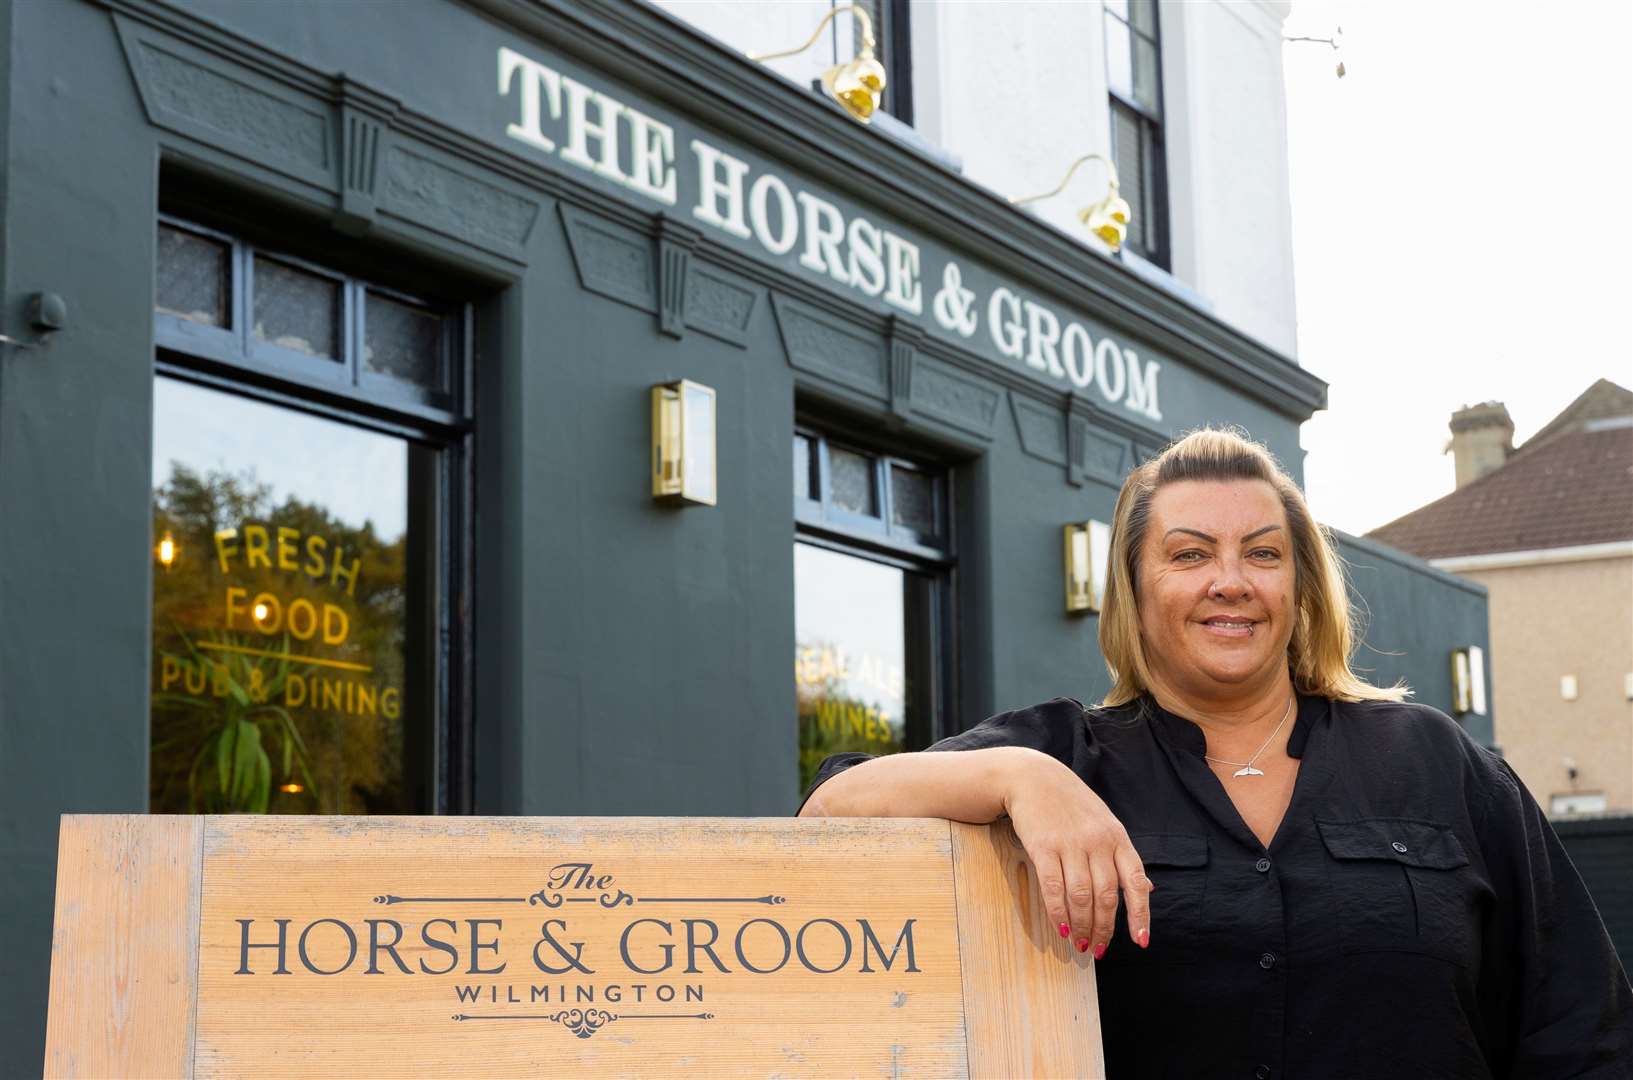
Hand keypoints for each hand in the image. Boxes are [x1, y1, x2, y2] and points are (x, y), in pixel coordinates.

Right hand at [1001, 750, 1149, 958]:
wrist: (1033, 777)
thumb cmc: (1072, 804)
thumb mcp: (1105, 824)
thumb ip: (1123, 857)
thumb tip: (1147, 889)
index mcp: (1118, 837)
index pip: (1135, 882)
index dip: (1140, 915)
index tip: (1141, 942)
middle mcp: (1098, 842)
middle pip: (1107, 896)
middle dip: (1104, 929)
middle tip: (1098, 950)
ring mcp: (1071, 844)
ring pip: (1082, 897)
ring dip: (1082, 926)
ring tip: (1079, 944)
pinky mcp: (1044, 847)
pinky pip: (1054, 888)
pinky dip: (1059, 913)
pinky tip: (1061, 928)